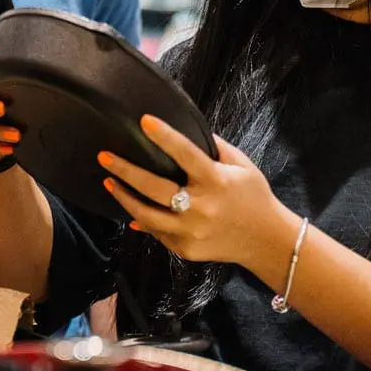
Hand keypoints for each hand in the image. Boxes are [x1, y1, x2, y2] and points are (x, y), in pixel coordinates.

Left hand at [98, 115, 285, 265]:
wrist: (266, 242)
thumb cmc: (254, 196)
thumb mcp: (242, 165)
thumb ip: (216, 147)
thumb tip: (189, 128)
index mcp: (216, 181)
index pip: (186, 154)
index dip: (165, 137)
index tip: (144, 121)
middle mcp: (201, 208)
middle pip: (154, 188)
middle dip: (125, 171)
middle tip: (104, 156)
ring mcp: (191, 232)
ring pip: (147, 215)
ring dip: (124, 197)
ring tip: (108, 182)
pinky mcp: (186, 249)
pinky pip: (157, 232)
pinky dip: (142, 219)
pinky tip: (129, 206)